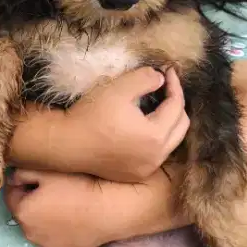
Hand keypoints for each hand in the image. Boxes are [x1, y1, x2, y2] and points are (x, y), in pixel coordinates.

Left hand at [4, 164, 187, 246]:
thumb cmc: (79, 185)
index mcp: (23, 212)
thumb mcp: (48, 170)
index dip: (22, 182)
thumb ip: (23, 171)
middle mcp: (30, 234)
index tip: (37, 175)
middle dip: (32, 201)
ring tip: (64, 203)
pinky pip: (53, 238)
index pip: (10, 194)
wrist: (111, 209)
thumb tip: (12, 177)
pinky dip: (57, 230)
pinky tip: (72, 219)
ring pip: (38, 227)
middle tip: (53, 188)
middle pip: (25, 212)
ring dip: (44, 217)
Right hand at [65, 67, 188, 182]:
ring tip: (156, 106)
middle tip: (165, 88)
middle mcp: (156, 157)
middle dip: (176, 105)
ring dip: (168, 123)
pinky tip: (142, 126)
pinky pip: (155, 154)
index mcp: (155, 137)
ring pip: (170, 142)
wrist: (65, 143)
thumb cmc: (91, 115)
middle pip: (181, 127)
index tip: (168, 71)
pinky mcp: (134, 175)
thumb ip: (146, 78)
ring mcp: (145, 169)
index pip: (176, 107)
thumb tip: (161, 79)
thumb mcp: (119, 88)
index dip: (175, 86)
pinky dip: (155, 139)